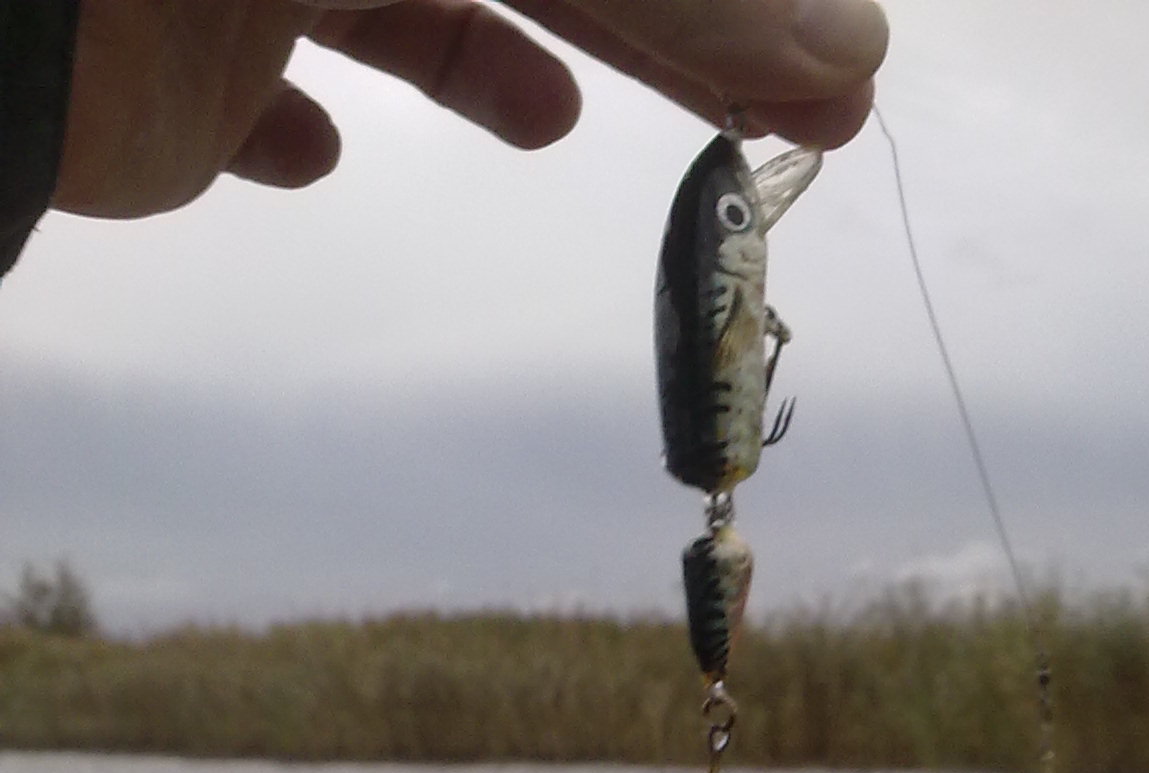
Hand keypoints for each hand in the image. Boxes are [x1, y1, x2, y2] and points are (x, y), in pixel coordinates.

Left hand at [55, 0, 888, 219]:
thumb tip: (839, 45)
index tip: (834, 66)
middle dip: (667, 35)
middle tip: (797, 123)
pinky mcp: (172, 68)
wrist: (18, 6)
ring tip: (558, 129)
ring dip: (489, 65)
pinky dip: (284, 134)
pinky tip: (311, 153)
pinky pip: (239, 100)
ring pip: (403, 5)